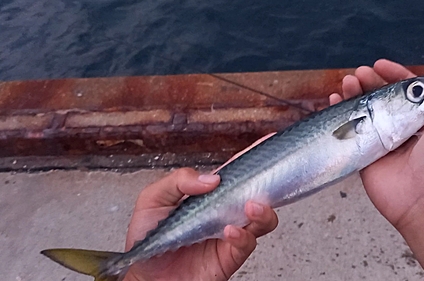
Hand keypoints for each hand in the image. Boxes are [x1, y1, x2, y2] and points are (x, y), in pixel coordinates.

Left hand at [123, 168, 277, 280]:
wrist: (147, 277)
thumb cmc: (148, 240)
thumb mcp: (153, 199)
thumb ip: (178, 181)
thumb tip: (212, 178)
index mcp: (208, 196)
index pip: (234, 174)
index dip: (251, 159)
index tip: (266, 144)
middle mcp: (223, 212)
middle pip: (257, 195)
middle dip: (266, 186)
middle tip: (263, 182)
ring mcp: (228, 234)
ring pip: (261, 220)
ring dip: (262, 212)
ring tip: (251, 208)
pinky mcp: (229, 256)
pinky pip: (247, 244)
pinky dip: (243, 236)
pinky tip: (230, 231)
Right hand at [332, 59, 423, 227]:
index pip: (408, 90)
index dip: (394, 75)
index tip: (380, 65)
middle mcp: (404, 129)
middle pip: (383, 99)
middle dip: (370, 83)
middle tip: (359, 73)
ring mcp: (383, 142)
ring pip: (365, 113)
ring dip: (354, 95)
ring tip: (347, 82)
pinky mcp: (366, 156)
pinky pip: (350, 134)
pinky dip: (339, 117)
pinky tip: (333, 102)